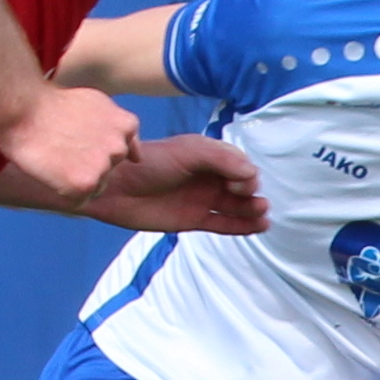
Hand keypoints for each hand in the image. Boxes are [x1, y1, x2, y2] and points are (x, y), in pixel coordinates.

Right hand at [0, 82, 143, 208]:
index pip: (122, 152)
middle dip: (88, 163)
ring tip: (56, 156)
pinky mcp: (86, 184)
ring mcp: (104, 167)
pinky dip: (65, 192)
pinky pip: (80, 200)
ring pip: (96, 186)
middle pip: (107, 170)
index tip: (77, 138)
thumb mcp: (96, 102)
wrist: (21, 108)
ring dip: (78, 179)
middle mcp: (119, 147)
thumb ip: (117, 126)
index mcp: (126, 125)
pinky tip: (52, 171)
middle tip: (62, 147)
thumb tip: (137, 157)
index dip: (94, 146)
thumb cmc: (50, 103)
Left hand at [82, 133, 267, 234]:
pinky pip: (223, 224)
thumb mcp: (188, 152)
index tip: (239, 182)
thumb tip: (251, 174)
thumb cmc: (150, 163)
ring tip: (262, 213)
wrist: (116, 186)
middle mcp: (207, 177)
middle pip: (242, 186)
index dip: (246, 173)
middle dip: (251, 191)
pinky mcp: (192, 220)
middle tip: (247, 197)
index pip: (240, 164)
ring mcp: (201, 199)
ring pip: (235, 206)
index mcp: (207, 156)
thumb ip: (221, 159)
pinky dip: (241, 226)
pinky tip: (259, 227)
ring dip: (252, 209)